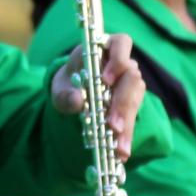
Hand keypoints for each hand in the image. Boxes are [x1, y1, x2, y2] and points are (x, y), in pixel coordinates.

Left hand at [51, 33, 146, 161]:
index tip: (106, 79)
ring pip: (135, 100)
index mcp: (105, 49)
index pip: (122, 43)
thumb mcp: (59, 88)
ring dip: (127, 123)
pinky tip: (121, 152)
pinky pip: (133, 118)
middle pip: (132, 78)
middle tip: (112, 125)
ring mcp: (129, 85)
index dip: (118, 59)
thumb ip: (65, 94)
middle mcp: (123, 65)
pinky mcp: (131, 104)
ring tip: (119, 146)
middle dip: (122, 103)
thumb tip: (77, 101)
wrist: (72, 94)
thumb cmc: (68, 84)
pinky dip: (126, 135)